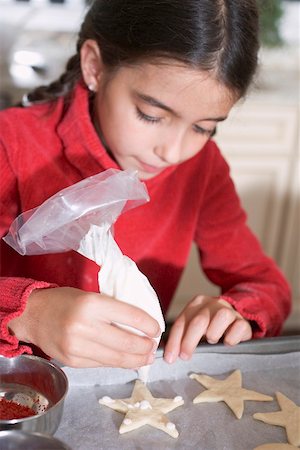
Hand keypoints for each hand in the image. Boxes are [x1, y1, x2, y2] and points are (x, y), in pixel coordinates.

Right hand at [8, 287, 159, 367]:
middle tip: (153, 346)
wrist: (32, 315)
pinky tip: (127, 361)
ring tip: (146, 357)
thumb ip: (113, 310)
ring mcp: (77, 347)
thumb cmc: (64, 301)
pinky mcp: (73, 361)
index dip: (148, 325)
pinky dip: (118, 363)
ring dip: (136, 359)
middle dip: (146, 347)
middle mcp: (85, 326)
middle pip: (127, 342)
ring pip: (117, 358)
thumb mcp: (90, 296)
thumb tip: (141, 326)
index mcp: (92, 304)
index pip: (130, 316)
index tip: (156, 329)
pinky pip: (102, 364)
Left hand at [164, 295, 251, 362]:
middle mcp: (213, 303)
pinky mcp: (243, 320)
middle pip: (199, 320)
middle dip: (189, 341)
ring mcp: (230, 310)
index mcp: (197, 303)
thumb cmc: (211, 326)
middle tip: (185, 357)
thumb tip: (169, 355)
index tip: (170, 358)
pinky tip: (227, 343)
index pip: (182, 321)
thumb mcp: (196, 328)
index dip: (174, 341)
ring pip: (222, 316)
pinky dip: (232, 337)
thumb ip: (183, 336)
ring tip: (211, 341)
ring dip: (213, 333)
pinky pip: (239, 327)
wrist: (236, 319)